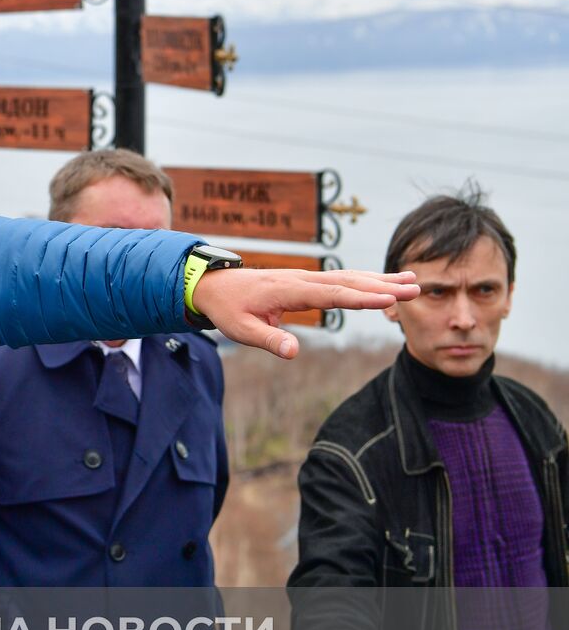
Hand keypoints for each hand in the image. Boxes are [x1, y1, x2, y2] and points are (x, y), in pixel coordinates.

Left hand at [191, 268, 418, 358]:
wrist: (214, 285)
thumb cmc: (228, 309)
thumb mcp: (241, 330)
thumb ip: (269, 340)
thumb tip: (294, 352)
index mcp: (289, 290)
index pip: (332, 295)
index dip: (362, 298)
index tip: (389, 300)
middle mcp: (303, 279)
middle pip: (349, 282)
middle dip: (383, 286)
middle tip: (415, 290)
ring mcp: (307, 277)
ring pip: (350, 277)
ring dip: (381, 279)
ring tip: (413, 281)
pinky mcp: (308, 281)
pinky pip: (342, 279)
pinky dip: (366, 278)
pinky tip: (386, 281)